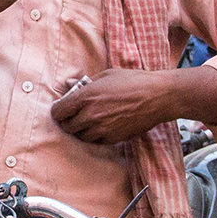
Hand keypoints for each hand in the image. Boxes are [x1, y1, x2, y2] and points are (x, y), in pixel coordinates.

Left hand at [50, 69, 167, 144]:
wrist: (158, 96)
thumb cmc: (134, 81)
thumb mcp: (106, 76)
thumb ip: (84, 83)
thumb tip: (68, 84)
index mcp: (86, 96)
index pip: (58, 112)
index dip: (58, 111)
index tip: (62, 109)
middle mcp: (91, 115)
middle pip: (67, 127)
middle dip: (68, 121)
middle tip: (74, 115)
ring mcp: (102, 129)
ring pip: (80, 137)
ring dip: (81, 130)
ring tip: (89, 121)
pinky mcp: (113, 138)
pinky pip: (96, 142)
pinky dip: (95, 136)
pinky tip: (102, 126)